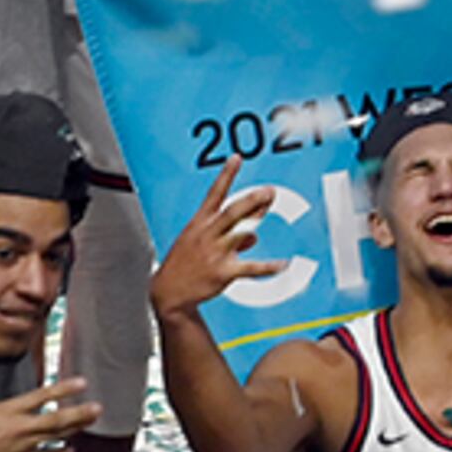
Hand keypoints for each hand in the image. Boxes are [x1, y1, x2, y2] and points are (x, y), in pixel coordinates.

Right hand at [0, 379, 99, 451]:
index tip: (80, 384)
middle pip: (56, 419)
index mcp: (6, 410)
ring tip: (90, 423)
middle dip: (79, 413)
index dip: (63, 389)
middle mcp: (17, 427)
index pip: (41, 396)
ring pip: (54, 437)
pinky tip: (69, 450)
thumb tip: (6, 413)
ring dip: (74, 430)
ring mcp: (20, 446)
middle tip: (97, 408)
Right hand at [153, 159, 305, 315]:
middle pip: (231, 212)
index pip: (214, 195)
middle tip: (268, 190)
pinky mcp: (222, 272)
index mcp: (200, 224)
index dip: (226, 176)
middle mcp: (207, 235)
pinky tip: (283, 264)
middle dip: (250, 199)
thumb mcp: (200, 242)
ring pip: (240, 233)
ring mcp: (215, 253)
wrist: (168, 292)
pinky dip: (268, 267)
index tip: (237, 159)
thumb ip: (229, 235)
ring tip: (271, 205)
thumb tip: (254, 237)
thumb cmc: (186, 264)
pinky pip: (250, 268)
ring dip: (257, 219)